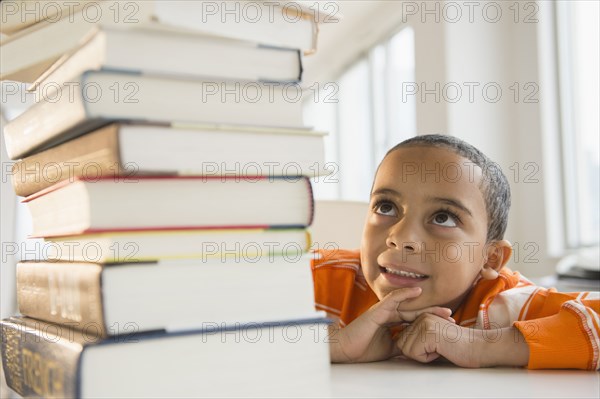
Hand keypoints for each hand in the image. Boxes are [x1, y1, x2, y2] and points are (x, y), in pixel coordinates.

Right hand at [329, 287, 453, 362]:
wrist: (347, 349)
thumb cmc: (364, 348)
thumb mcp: (389, 348)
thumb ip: (400, 344)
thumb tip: (415, 349)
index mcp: (391, 322)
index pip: (414, 319)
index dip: (429, 320)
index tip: (445, 323)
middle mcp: (389, 313)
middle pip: (415, 311)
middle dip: (433, 313)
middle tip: (451, 315)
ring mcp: (383, 310)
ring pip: (409, 305)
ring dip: (426, 306)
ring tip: (443, 308)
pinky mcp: (377, 309)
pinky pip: (393, 299)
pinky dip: (404, 294)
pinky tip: (417, 290)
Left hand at [396, 313, 529, 367]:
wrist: (478, 347)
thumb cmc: (458, 347)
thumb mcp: (434, 339)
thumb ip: (418, 338)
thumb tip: (400, 347)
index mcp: (422, 317)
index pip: (403, 338)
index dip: (416, 349)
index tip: (434, 347)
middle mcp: (421, 317)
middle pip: (401, 344)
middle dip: (417, 353)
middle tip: (437, 349)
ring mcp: (424, 323)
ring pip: (406, 350)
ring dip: (422, 356)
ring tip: (440, 349)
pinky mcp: (428, 333)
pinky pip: (415, 354)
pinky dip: (427, 358)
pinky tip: (441, 350)